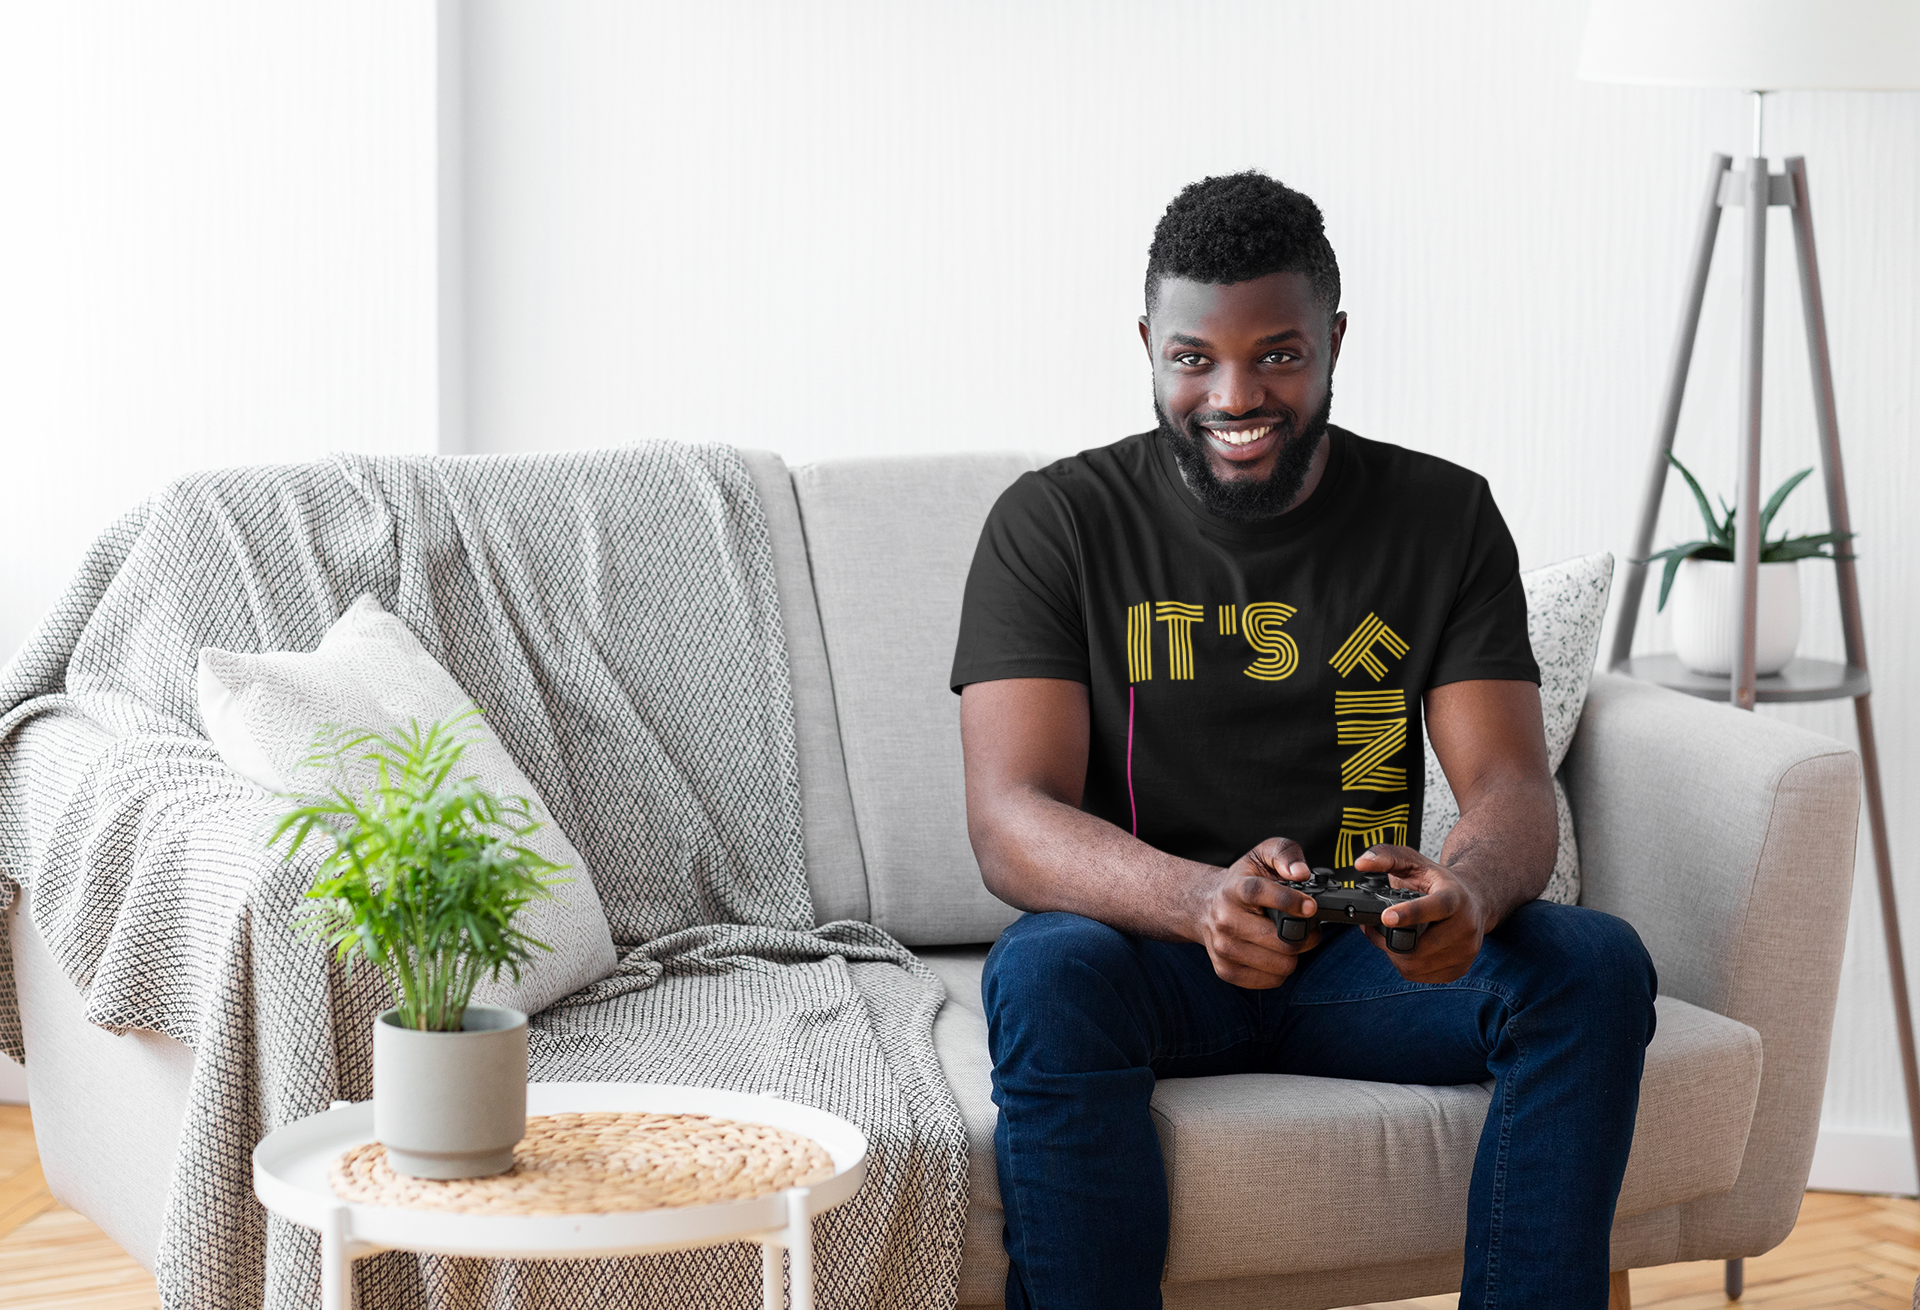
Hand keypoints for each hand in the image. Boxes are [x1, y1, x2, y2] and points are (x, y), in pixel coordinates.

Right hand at [1189, 838, 1321, 988]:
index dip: (1288, 901)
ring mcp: (1223, 948)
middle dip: (1304, 936)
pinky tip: (1274, 954)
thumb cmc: (1240, 882)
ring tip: (1287, 939)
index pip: (1259, 893)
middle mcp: (1225, 919)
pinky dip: (1281, 970)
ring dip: (1294, 954)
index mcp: (1235, 889)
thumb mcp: (1261, 856)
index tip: (1311, 907)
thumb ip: (1284, 854)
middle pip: (1281, 941)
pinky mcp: (1225, 970)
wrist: (1203, 906)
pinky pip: (1272, 981)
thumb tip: (1301, 873)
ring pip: (1281, 965)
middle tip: (1306, 927)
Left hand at [1353, 845, 1492, 983]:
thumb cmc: (1439, 882)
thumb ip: (1386, 856)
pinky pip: (1421, 976)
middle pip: (1420, 946)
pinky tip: (1407, 948)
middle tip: (1377, 927)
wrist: (1474, 900)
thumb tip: (1361, 863)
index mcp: (1455, 897)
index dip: (1410, 914)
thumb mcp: (1414, 861)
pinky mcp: (1460, 968)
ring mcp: (1466, 950)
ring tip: (1392, 936)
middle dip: (1390, 940)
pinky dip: (1406, 965)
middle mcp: (1466, 926)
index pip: (1435, 907)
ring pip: (1416, 965)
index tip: (1386, 917)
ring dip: (1395, 954)